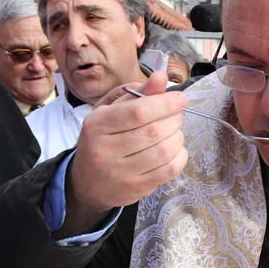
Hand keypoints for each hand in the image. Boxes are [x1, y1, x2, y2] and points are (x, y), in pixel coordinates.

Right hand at [61, 71, 187, 233]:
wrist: (87, 183)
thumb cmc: (101, 141)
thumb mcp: (109, 112)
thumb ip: (135, 93)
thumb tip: (160, 77)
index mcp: (97, 125)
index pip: (137, 112)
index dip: (165, 103)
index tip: (181, 98)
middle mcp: (106, 150)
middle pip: (153, 131)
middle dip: (174, 119)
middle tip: (176, 115)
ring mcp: (121, 173)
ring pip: (164, 151)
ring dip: (178, 137)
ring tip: (174, 131)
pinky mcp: (136, 189)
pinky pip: (169, 170)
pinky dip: (180, 156)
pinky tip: (175, 149)